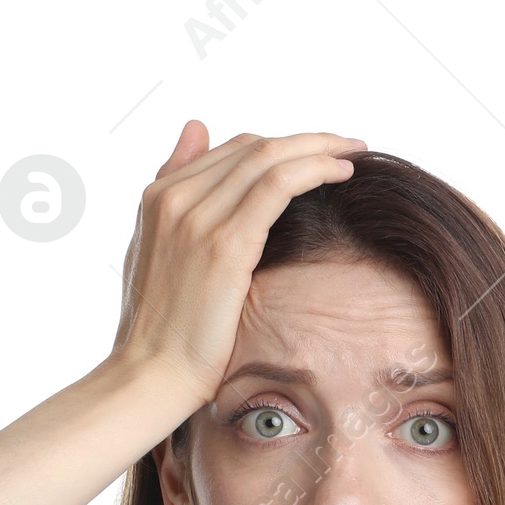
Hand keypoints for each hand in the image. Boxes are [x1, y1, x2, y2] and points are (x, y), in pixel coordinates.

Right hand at [111, 122, 366, 410]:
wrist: (149, 377)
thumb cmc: (157, 334)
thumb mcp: (153, 252)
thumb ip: (174, 192)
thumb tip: (196, 127)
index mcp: (158, 197)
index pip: (230, 151)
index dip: (278, 148)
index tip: (315, 155)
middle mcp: (175, 197)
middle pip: (252, 147)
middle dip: (306, 141)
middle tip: (347, 146)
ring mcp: (197, 217)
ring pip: (269, 157)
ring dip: (320, 148)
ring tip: (355, 152)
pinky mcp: (225, 244)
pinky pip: (278, 184)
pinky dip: (315, 168)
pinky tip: (342, 172)